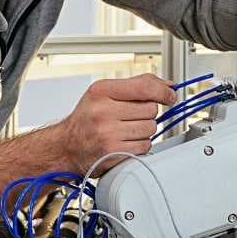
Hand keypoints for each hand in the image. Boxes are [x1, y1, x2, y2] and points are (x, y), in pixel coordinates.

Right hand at [53, 74, 176, 172]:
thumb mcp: (104, 93)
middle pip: (151, 109)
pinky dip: (140, 145)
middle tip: (131, 117)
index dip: (163, 92)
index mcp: (101, 91)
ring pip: (150, 129)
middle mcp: (103, 111)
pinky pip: (145, 146)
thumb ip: (136, 85)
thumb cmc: (87, 119)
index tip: (170, 96)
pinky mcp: (114, 152)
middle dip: (147, 114)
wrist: (66, 147)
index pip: (144, 86)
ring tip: (125, 131)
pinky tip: (125, 142)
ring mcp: (108, 132)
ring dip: (144, 131)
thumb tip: (168, 85)